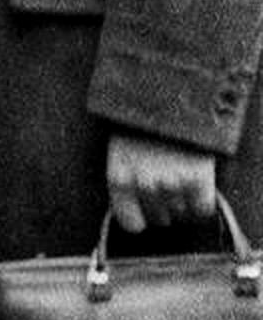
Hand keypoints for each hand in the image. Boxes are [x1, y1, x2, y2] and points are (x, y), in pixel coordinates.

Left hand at [106, 129, 222, 233]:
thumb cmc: (140, 125)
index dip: (141, 218)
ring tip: (179, 173)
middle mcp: (143, 184)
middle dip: (163, 206)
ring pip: (182, 214)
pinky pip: (203, 209)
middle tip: (166, 180)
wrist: (167, 95)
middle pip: (160, 219)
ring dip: (183, 200)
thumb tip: (135, 218)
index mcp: (117, 178)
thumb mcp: (119, 152)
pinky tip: (197, 181)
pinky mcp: (198, 178)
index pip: (131, 224)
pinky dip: (202, 201)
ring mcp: (172, 182)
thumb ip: (126, 183)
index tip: (146, 209)